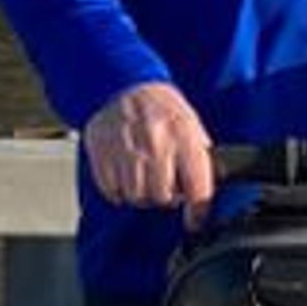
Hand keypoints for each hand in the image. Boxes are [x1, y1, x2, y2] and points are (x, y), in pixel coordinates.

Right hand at [82, 81, 213, 218]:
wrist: (123, 85)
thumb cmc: (160, 108)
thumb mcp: (190, 124)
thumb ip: (199, 157)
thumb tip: (204, 190)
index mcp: (183, 136)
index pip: (197, 188)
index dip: (198, 211)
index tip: (195, 221)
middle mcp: (156, 144)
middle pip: (162, 198)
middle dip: (164, 195)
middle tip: (161, 182)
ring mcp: (126, 150)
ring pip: (136, 197)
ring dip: (140, 193)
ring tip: (141, 175)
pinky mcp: (102, 154)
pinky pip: (113, 191)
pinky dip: (118, 188)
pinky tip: (123, 171)